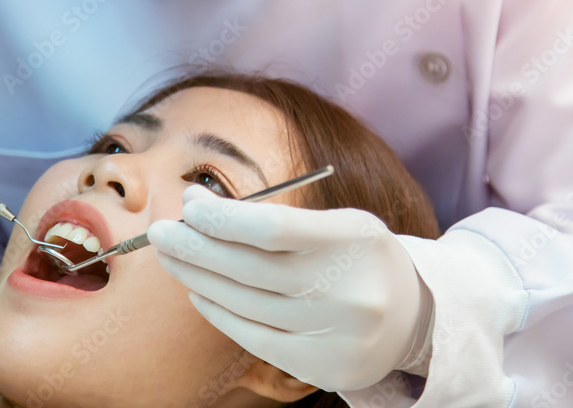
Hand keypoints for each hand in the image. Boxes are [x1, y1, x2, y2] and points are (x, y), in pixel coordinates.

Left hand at [148, 186, 431, 390]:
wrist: (412, 317)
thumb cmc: (357, 258)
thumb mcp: (336, 223)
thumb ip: (273, 215)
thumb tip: (196, 206)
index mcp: (355, 239)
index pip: (273, 228)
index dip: (223, 218)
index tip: (189, 206)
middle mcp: (350, 290)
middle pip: (251, 268)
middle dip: (195, 246)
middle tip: (160, 232)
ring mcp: (336, 334)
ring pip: (246, 304)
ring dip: (199, 277)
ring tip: (173, 257)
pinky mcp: (322, 367)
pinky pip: (254, 338)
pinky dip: (219, 312)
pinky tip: (199, 291)